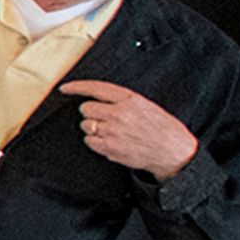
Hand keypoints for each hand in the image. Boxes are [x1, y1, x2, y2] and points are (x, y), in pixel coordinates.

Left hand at [58, 80, 198, 178]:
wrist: (173, 151)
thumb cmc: (163, 128)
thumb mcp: (146, 105)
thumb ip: (122, 100)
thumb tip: (98, 97)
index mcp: (130, 100)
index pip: (95, 88)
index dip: (76, 87)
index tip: (65, 88)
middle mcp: (119, 114)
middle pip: (86, 109)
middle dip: (91, 112)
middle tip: (104, 118)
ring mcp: (113, 132)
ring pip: (86, 125)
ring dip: (93, 127)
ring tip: (111, 131)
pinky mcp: (110, 148)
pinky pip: (89, 141)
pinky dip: (95, 141)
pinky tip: (109, 141)